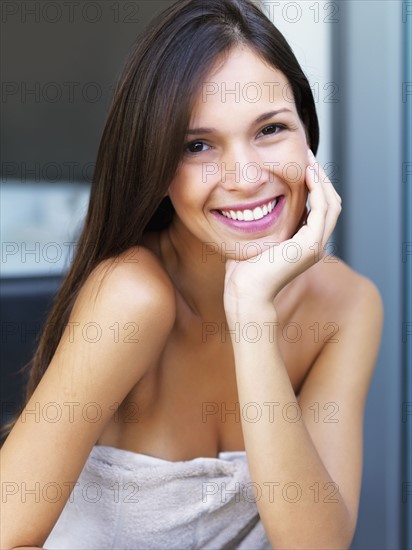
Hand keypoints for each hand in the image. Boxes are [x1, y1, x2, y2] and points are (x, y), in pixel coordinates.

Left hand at [223, 149, 341, 316]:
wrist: (246, 292)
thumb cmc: (244, 271)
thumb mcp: (256, 240)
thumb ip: (262, 225)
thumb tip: (249, 206)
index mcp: (305, 244)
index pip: (318, 208)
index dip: (313, 185)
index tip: (301, 164)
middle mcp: (315, 244)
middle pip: (330, 203)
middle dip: (321, 177)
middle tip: (307, 155)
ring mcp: (316, 245)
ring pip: (331, 203)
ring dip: (322, 179)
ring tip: (309, 158)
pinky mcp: (312, 245)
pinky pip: (322, 209)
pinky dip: (318, 189)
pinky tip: (308, 173)